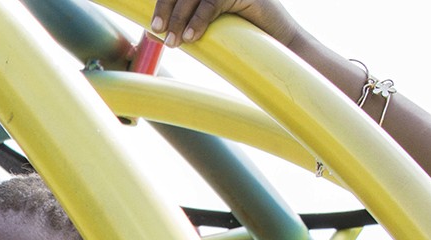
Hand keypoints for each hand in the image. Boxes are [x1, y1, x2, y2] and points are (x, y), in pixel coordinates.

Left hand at [150, 0, 300, 48]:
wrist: (278, 44)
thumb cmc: (241, 38)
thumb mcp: (206, 29)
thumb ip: (182, 26)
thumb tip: (152, 33)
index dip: (164, 4)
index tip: (154, 27)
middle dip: (167, 9)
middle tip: (159, 33)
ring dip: (179, 18)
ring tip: (175, 42)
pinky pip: (212, 2)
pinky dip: (199, 19)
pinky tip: (191, 37)